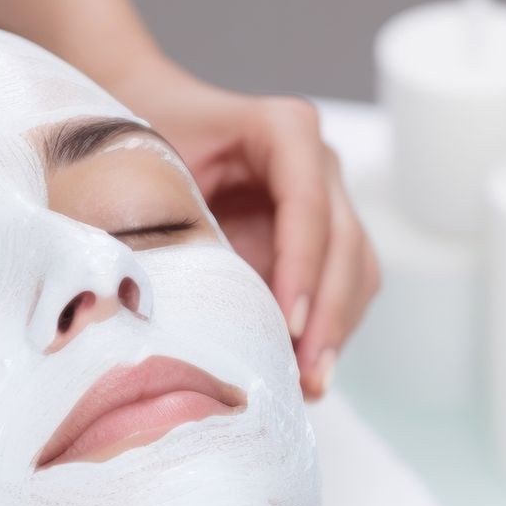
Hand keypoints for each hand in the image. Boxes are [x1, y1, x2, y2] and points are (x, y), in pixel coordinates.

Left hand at [103, 57, 380, 399]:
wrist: (152, 120)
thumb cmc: (147, 143)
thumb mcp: (151, 174)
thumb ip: (172, 223)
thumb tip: (164, 304)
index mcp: (283, 129)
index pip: (307, 205)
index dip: (302, 268)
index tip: (289, 324)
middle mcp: (318, 161)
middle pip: (345, 241)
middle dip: (329, 313)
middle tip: (307, 375)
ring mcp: (328, 196)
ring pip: (357, 268)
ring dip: (339, 328)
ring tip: (309, 385)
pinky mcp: (324, 234)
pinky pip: (345, 284)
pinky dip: (331, 327)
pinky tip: (306, 369)